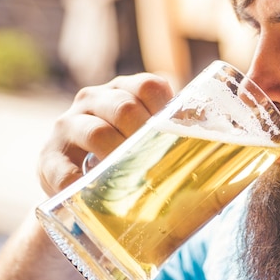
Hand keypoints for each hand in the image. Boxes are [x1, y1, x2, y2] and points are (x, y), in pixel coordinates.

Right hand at [38, 73, 173, 195]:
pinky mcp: (48, 157)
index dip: (164, 107)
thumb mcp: (144, 138)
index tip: (175, 133)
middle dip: (144, 134)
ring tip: (131, 177)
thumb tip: (231, 160)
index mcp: (123, 91)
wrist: (78, 183)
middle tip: (157, 160)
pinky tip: (90, 193)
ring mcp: (68, 125)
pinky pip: (62, 168)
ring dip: (117, 155)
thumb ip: (178, 139)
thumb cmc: (125, 156)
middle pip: (123, 106)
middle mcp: (94, 100)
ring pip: (95, 131)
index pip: (148, 85)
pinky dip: (78, 182)